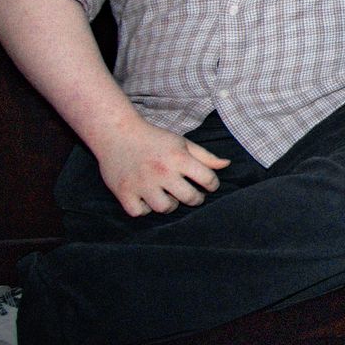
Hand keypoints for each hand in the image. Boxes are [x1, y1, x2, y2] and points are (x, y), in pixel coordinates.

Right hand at [94, 117, 229, 216]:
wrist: (117, 132)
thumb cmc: (154, 138)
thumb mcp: (181, 143)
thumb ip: (205, 156)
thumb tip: (227, 165)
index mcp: (178, 158)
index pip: (208, 179)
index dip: (213, 184)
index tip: (208, 185)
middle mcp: (162, 172)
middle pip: (190, 198)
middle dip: (196, 198)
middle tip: (192, 195)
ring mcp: (142, 183)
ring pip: (165, 208)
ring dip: (170, 205)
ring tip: (169, 196)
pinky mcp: (124, 192)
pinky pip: (139, 212)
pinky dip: (144, 209)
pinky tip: (146, 199)